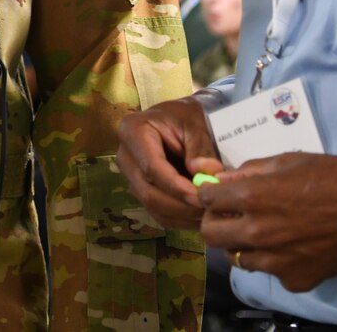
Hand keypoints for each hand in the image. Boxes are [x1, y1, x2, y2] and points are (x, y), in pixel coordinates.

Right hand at [116, 95, 218, 228]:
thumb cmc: (188, 116)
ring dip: (182, 216)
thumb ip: (202, 148)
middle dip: (180, 206)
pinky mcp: (142, 190)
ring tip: (210, 214)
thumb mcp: (197, 124)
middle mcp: (126, 156)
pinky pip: (158, 213)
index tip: (202, 196)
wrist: (184, 118)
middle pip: (148, 192)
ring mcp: (131, 176)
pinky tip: (201, 216)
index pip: (151, 167)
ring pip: (153, 207)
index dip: (176, 186)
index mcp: (133, 131)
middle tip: (210, 209)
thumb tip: (206, 173)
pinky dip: (180, 220)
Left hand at [194, 152, 336, 291]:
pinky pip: (271, 272)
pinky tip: (293, 246)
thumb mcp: (290, 160)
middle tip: (230, 214)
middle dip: (215, 222)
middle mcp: (258, 232)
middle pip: (211, 235)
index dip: (208, 193)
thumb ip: (251, 170)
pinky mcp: (296, 279)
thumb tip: (224, 177)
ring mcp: (276, 261)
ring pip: (237, 258)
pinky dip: (275, 261)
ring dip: (242, 244)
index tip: (216, 192)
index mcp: (253, 197)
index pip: (205, 199)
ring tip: (262, 231)